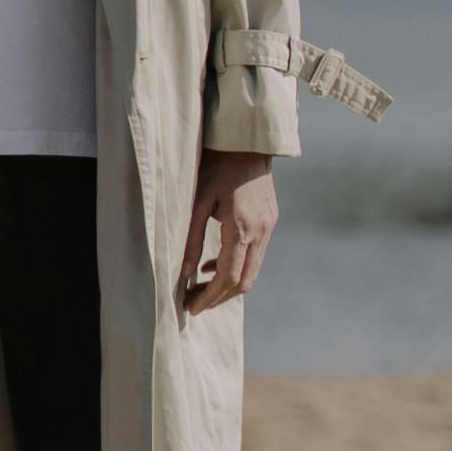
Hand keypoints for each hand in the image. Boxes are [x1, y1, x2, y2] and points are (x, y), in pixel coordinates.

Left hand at [182, 148, 278, 311]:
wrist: (247, 142)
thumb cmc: (216, 165)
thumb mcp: (197, 200)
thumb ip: (191, 237)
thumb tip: (182, 272)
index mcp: (243, 228)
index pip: (229, 278)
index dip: (210, 297)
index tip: (190, 308)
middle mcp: (261, 231)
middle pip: (244, 281)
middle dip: (218, 297)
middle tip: (192, 302)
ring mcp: (269, 226)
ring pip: (252, 269)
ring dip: (227, 283)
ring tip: (198, 286)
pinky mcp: (270, 220)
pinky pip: (254, 254)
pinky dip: (235, 264)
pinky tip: (210, 262)